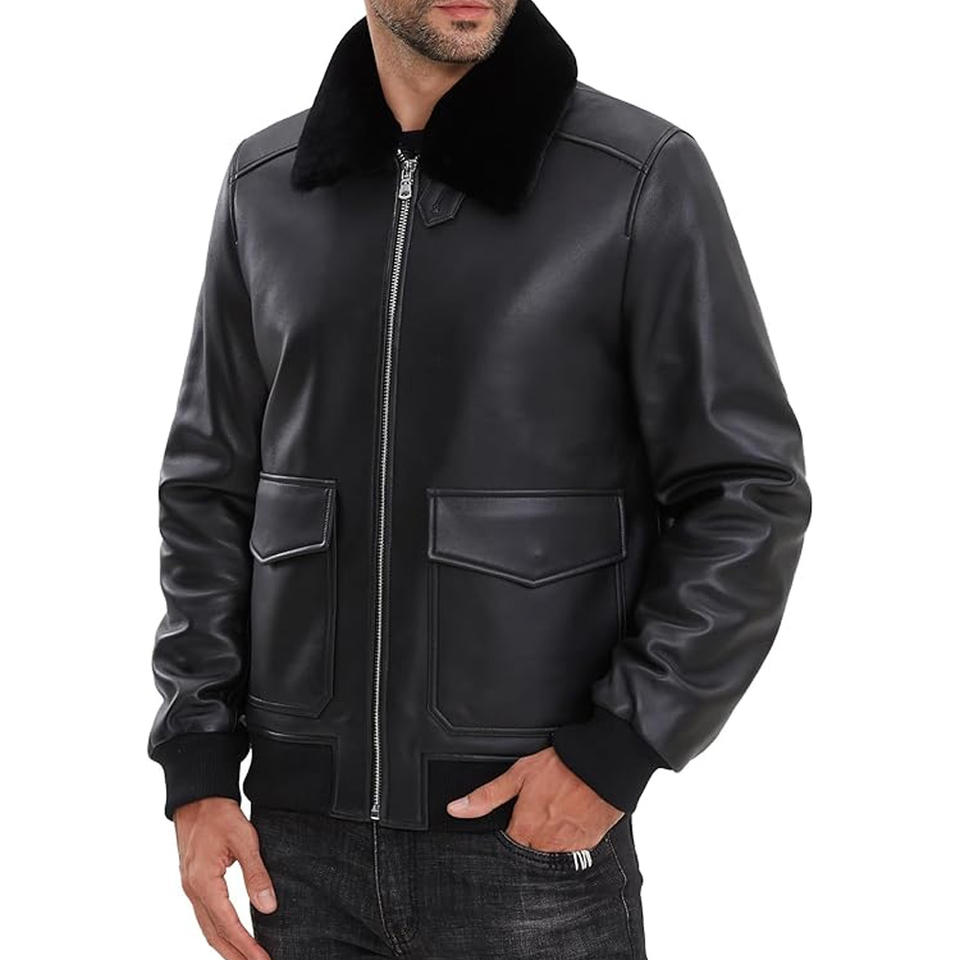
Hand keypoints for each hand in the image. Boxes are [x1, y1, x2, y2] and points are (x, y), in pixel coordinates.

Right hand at [174, 797, 275, 959]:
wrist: (197, 798)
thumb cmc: (220, 815)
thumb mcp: (244, 840)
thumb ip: (256, 874)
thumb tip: (268, 907)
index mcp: (204, 882)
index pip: (228, 924)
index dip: (246, 946)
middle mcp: (193, 890)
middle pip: (214, 934)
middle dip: (235, 955)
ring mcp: (190, 888)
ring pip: (207, 927)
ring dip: (226, 947)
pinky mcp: (193, 883)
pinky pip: (205, 915)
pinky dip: (218, 931)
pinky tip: (230, 936)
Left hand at [446, 746, 623, 851]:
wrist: (603, 764)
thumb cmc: (562, 766)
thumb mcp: (518, 774)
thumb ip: (487, 796)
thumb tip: (455, 809)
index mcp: (525, 829)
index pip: (508, 846)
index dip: (509, 832)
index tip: (514, 820)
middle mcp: (545, 843)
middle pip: (529, 851)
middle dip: (529, 837)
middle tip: (538, 812)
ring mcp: (569, 846)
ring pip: (550, 853)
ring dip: (548, 840)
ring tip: (554, 815)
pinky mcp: (589, 844)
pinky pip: (573, 851)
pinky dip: (569, 839)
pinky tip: (570, 820)